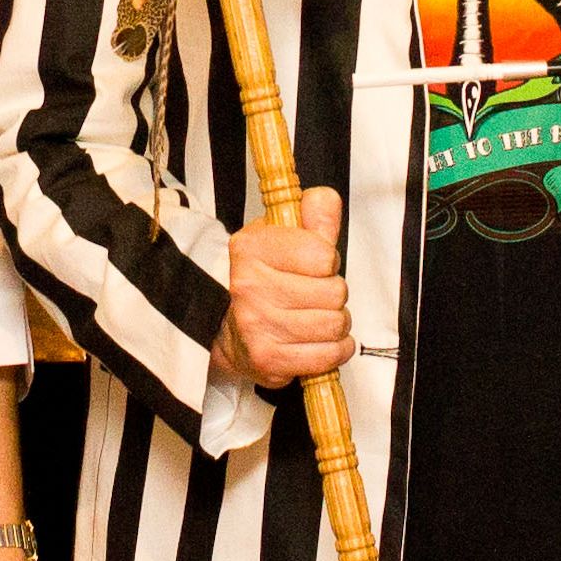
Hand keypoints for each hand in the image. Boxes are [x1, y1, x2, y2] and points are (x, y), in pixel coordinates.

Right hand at [211, 186, 353, 387]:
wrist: (225, 328)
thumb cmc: (261, 279)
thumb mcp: (281, 236)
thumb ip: (313, 216)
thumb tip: (325, 200)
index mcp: (252, 247)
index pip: (324, 255)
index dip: (327, 261)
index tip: (313, 266)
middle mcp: (250, 286)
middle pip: (335, 292)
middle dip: (333, 295)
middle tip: (314, 296)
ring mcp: (257, 326)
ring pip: (335, 324)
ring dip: (335, 323)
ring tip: (315, 318)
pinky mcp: (268, 360)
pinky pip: (329, 355)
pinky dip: (334, 350)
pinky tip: (319, 341)